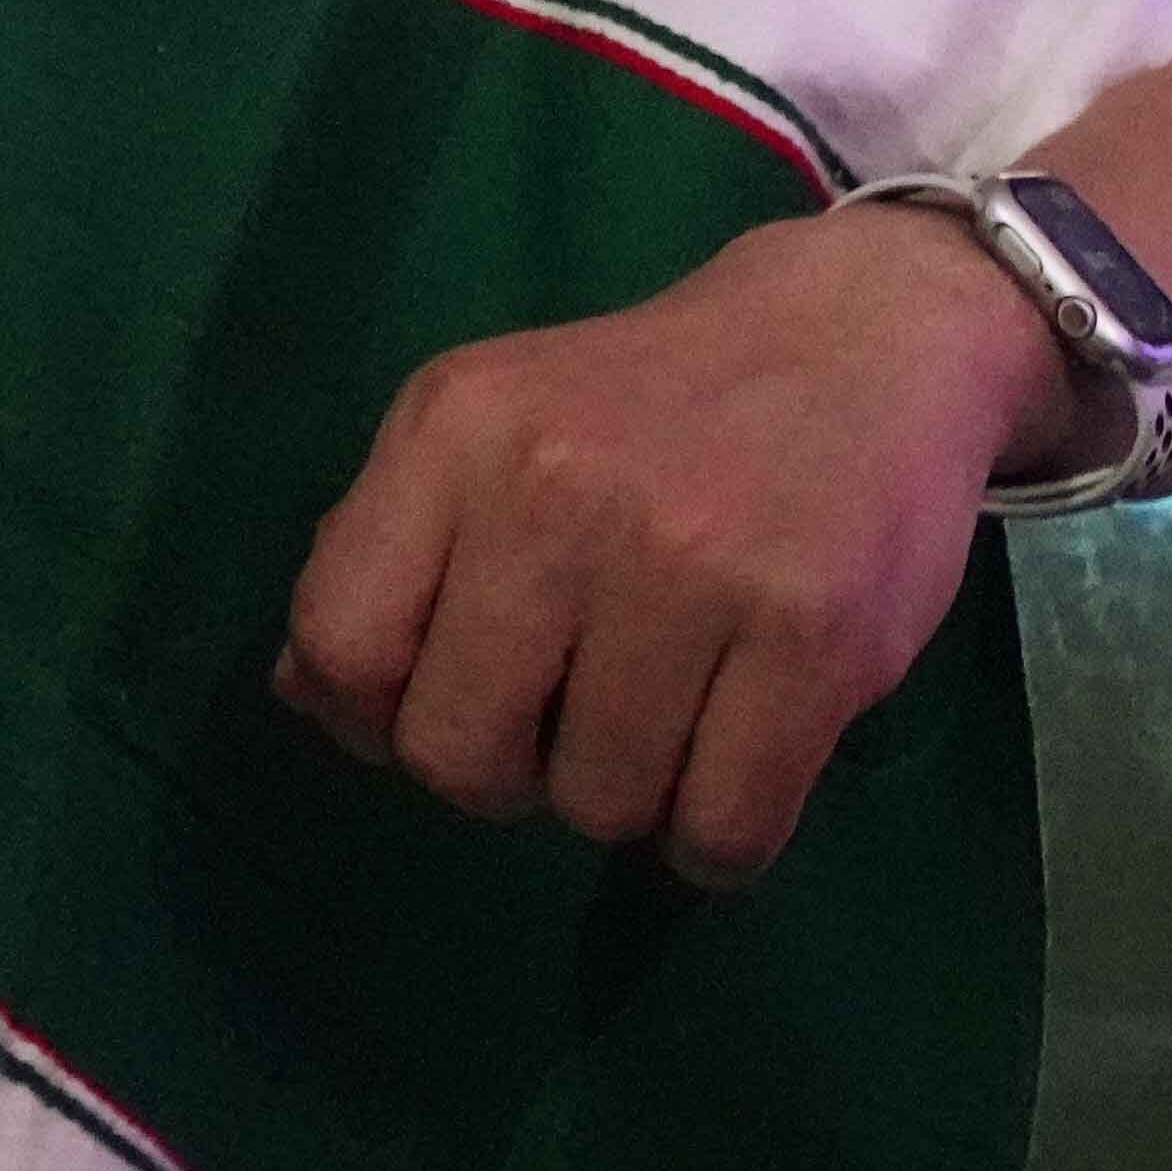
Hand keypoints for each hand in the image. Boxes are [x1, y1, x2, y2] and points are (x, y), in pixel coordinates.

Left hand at [273, 196, 1067, 891]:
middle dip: (508, 770)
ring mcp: (691, 564)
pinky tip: (739, 757)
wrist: (867, 333)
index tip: (450, 697)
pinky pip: (722, 833)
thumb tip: (304, 699)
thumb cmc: (656, 405)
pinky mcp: (813, 636)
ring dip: (629, 795)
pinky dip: (719, 838)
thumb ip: (389, 552)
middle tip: (572, 712)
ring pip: (596, 807)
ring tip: (672, 706)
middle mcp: (558, 488)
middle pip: (457, 755)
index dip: (377, 716)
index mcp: (457, 428)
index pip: (340, 642)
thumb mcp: (493, 425)